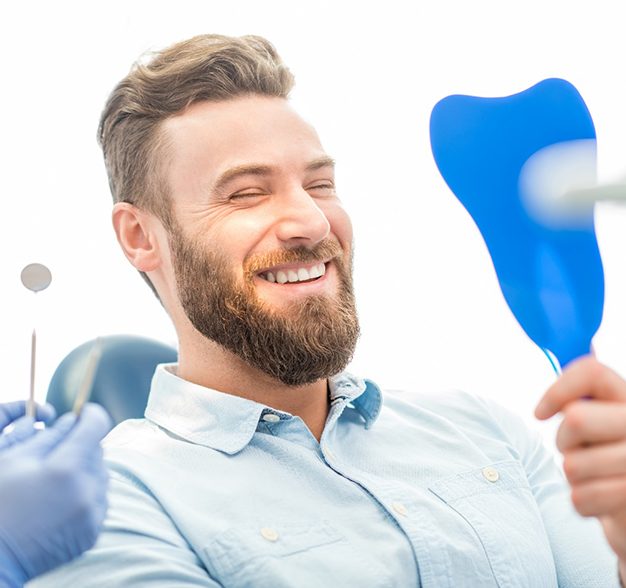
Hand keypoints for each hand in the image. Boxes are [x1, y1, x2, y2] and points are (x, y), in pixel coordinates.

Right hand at [0, 403, 111, 586]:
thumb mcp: (13, 460)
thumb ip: (48, 436)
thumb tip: (72, 420)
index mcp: (65, 469)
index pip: (97, 426)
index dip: (91, 414)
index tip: (84, 413)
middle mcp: (86, 490)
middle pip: (98, 451)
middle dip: (82, 446)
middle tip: (57, 454)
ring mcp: (92, 513)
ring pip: (102, 474)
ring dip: (85, 470)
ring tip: (56, 481)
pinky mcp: (93, 531)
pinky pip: (100, 500)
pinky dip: (87, 494)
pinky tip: (61, 501)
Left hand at [535, 356, 625, 577]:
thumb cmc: (611, 460)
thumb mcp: (602, 422)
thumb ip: (586, 399)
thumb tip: (570, 373)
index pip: (591, 373)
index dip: (558, 390)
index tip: (540, 413)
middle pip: (576, 418)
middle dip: (565, 440)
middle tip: (578, 450)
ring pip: (572, 464)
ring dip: (574, 475)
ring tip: (595, 475)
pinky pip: (581, 498)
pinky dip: (584, 502)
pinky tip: (602, 500)